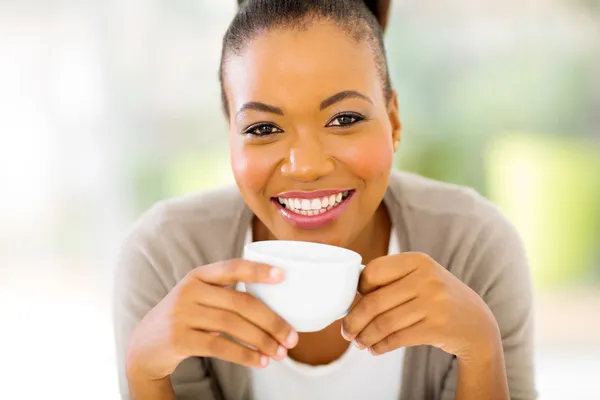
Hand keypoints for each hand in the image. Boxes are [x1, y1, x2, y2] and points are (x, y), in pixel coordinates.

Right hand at [126, 260, 298, 380]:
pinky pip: (219, 346)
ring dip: (262, 341)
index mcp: (199, 276)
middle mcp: (189, 290)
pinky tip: (261, 362)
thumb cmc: (185, 319)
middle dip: (271, 321)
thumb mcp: (199, 298)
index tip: (283, 276)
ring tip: (280, 353)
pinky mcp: (179, 339)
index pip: (232, 267)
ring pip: (232, 325)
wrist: (144, 346)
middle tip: (293, 338)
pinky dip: (245, 355)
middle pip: (240, 302)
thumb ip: (226, 296)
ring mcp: (182, 314)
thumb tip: (275, 309)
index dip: (258, 270)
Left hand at [341, 252, 501, 360]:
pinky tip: (375, 348)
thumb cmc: (437, 299)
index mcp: (417, 260)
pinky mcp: (437, 328)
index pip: (373, 271)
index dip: (358, 289)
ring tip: (359, 343)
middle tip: (346, 331)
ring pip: (384, 323)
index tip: (352, 301)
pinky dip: (381, 346)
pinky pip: (398, 338)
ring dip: (365, 336)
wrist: (477, 323)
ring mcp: (434, 303)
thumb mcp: (421, 278)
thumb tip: (351, 295)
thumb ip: (392, 280)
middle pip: (374, 301)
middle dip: (354, 320)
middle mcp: (426, 278)